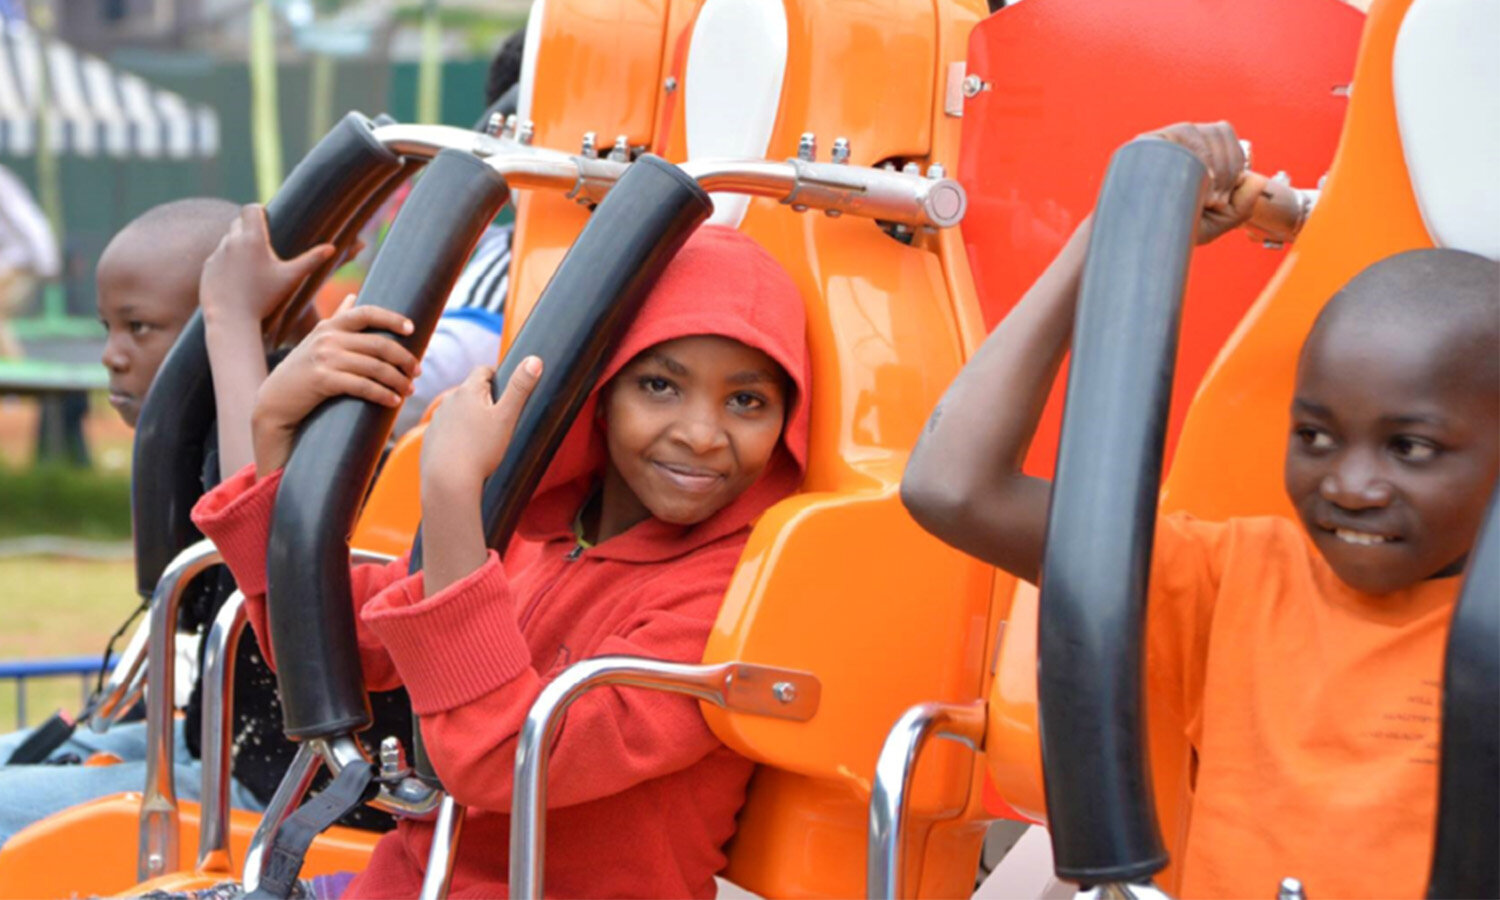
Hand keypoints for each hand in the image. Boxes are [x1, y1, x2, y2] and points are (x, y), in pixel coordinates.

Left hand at [200, 204, 335, 327]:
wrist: (231, 319)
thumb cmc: (264, 299)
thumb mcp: (291, 278)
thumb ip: (311, 260)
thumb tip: (332, 248)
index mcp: (252, 238)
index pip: (251, 209)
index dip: (259, 211)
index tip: (267, 219)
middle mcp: (231, 241)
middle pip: (238, 222)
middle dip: (249, 228)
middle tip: (264, 243)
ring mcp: (217, 254)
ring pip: (228, 240)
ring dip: (238, 246)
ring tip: (252, 265)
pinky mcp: (207, 267)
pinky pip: (218, 257)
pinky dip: (227, 263)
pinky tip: (238, 279)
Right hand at [250, 295, 418, 475]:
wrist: (275, 400)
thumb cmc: (302, 369)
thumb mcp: (317, 339)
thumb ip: (337, 318)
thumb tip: (353, 295)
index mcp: (331, 326)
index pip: (367, 313)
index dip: (392, 318)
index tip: (412, 329)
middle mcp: (328, 338)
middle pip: (380, 344)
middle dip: (405, 358)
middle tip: (417, 371)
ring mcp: (325, 358)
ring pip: (376, 367)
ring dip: (398, 380)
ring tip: (410, 390)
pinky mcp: (323, 380)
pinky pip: (363, 386)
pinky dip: (383, 394)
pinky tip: (393, 401)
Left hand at [420, 357, 543, 498]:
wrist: (448, 481)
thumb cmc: (480, 450)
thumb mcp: (507, 417)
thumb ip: (520, 388)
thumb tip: (534, 360)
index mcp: (468, 391)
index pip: (483, 370)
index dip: (497, 376)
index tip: (507, 390)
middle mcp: (448, 401)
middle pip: (469, 391)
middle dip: (484, 399)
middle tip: (500, 418)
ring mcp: (437, 420)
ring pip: (457, 411)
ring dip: (468, 417)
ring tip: (483, 437)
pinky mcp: (430, 439)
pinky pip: (446, 431)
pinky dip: (456, 436)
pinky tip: (466, 451)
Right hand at [1141, 121, 1267, 243]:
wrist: (1137, 240)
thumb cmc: (1173, 230)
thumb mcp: (1216, 223)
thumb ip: (1242, 206)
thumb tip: (1257, 180)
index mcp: (1198, 154)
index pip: (1226, 136)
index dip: (1235, 164)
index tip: (1224, 198)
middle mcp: (1183, 143)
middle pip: (1221, 131)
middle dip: (1228, 169)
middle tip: (1214, 201)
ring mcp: (1166, 140)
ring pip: (1205, 132)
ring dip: (1214, 166)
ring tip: (1201, 196)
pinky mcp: (1149, 142)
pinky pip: (1184, 134)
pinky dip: (1198, 157)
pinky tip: (1195, 180)